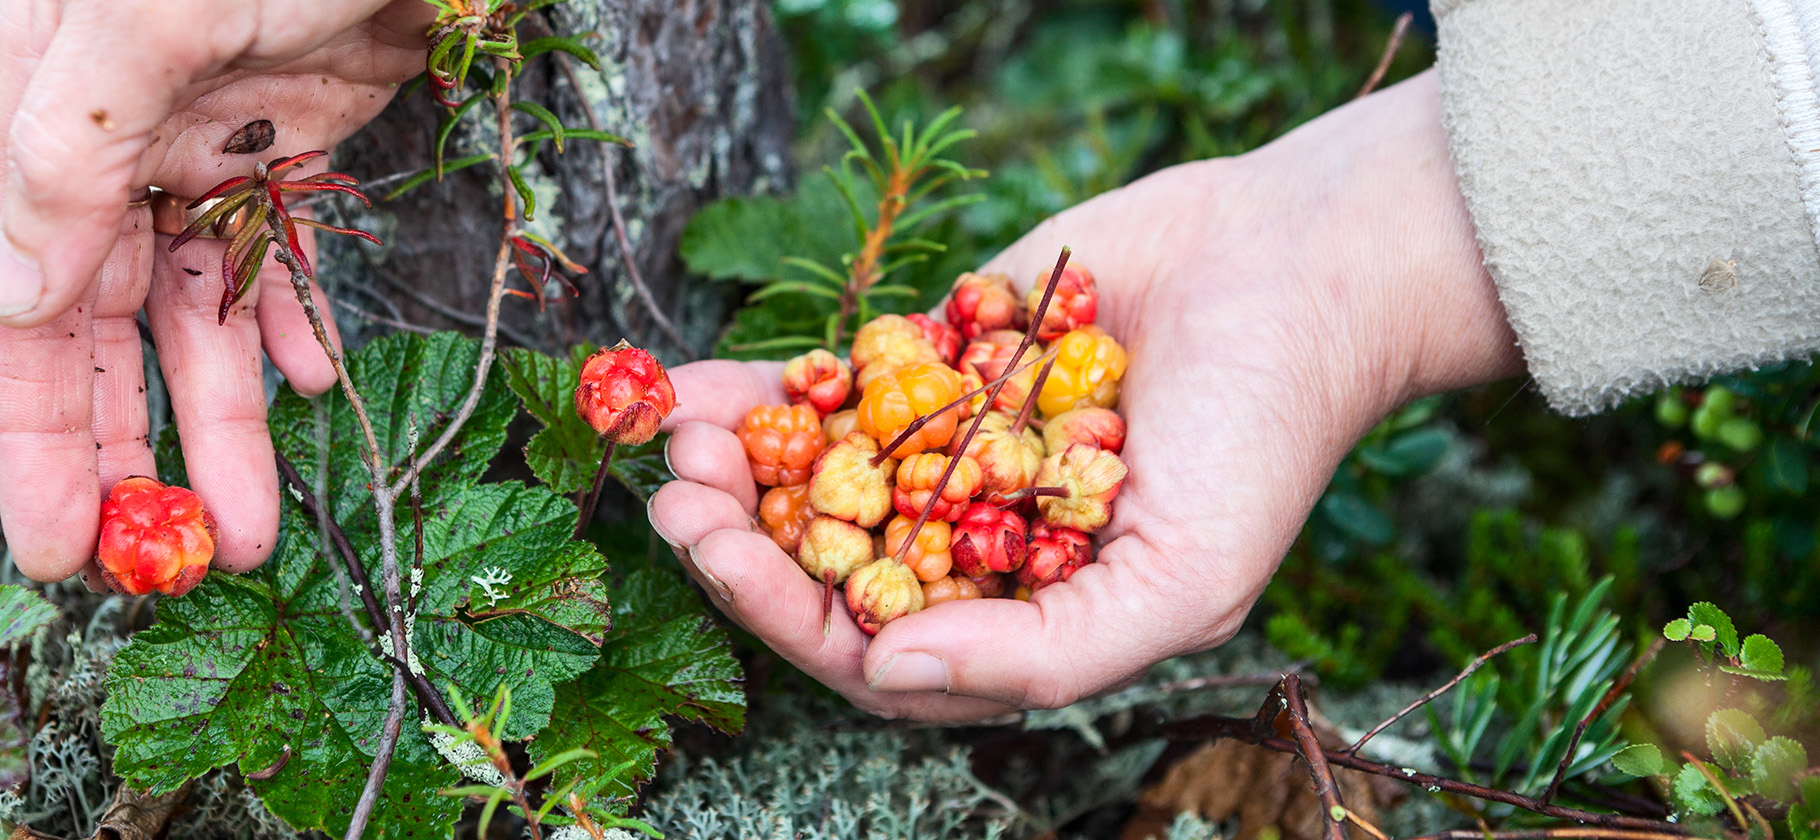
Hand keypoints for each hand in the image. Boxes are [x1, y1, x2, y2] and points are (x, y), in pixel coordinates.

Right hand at [0, 1, 432, 582]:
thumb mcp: (138, 16)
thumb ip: (58, 153)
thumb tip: (2, 296)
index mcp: (18, 114)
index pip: (4, 305)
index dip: (22, 432)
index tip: (54, 543)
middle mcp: (88, 140)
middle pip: (85, 327)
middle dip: (122, 449)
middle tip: (162, 561)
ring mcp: (189, 142)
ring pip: (190, 311)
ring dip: (223, 417)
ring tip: (255, 522)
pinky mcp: (280, 141)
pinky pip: (271, 260)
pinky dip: (287, 329)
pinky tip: (308, 392)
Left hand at [648, 70, 1524, 720]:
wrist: (1293, 268)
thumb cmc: (1260, 440)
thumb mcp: (1179, 584)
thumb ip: (1041, 653)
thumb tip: (887, 673)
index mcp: (1023, 617)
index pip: (881, 648)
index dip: (791, 614)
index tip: (721, 555)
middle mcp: (976, 544)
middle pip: (829, 566)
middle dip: (743, 542)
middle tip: (676, 498)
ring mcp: (952, 452)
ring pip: (816, 478)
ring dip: (738, 466)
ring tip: (675, 434)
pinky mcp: (940, 365)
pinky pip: (832, 390)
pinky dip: (761, 392)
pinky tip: (689, 385)